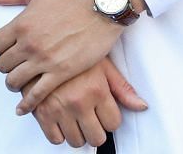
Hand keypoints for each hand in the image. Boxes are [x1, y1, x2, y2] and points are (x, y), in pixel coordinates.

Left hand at [0, 0, 125, 114]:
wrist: (103, 5)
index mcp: (20, 24)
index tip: (3, 49)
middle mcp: (29, 44)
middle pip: (2, 65)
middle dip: (5, 65)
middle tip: (12, 65)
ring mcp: (44, 60)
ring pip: (15, 81)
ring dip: (14, 83)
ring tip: (18, 83)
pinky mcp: (62, 73)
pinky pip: (37, 94)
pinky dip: (28, 103)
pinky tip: (23, 108)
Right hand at [29, 57, 147, 148]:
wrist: (43, 42)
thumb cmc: (73, 50)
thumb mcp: (102, 65)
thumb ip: (122, 89)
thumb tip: (141, 106)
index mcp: (96, 90)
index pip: (113, 124)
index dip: (109, 118)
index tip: (102, 111)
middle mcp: (78, 101)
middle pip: (96, 138)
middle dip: (95, 129)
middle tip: (90, 117)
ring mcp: (59, 108)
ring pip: (76, 141)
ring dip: (77, 132)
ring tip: (74, 117)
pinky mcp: (41, 112)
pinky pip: (55, 139)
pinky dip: (58, 133)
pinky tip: (60, 119)